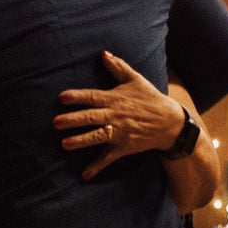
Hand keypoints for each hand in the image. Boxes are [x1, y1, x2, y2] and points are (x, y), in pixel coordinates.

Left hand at [54, 50, 185, 179]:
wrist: (171, 122)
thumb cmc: (150, 98)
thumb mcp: (135, 79)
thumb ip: (118, 66)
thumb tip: (103, 53)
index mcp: (115, 99)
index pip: (92, 97)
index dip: (77, 97)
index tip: (61, 97)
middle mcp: (115, 116)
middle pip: (91, 118)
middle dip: (73, 120)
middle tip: (55, 123)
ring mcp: (119, 133)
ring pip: (97, 137)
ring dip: (81, 141)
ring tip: (64, 144)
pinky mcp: (124, 147)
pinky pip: (109, 158)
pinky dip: (97, 166)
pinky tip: (85, 175)